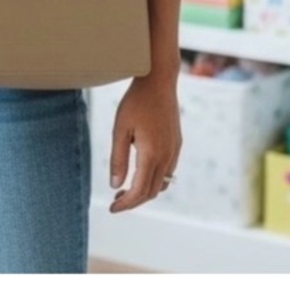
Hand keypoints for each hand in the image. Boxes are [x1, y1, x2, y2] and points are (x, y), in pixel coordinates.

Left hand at [107, 72, 181, 212]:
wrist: (159, 81)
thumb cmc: (136, 102)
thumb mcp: (120, 129)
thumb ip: (118, 159)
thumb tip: (115, 186)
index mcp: (152, 154)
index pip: (139, 191)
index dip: (126, 204)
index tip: (112, 208)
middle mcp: (167, 156)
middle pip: (152, 192)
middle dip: (134, 201)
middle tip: (116, 201)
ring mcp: (174, 150)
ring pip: (162, 184)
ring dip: (145, 192)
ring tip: (125, 190)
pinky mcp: (177, 144)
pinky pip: (168, 172)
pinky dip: (154, 180)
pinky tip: (140, 173)